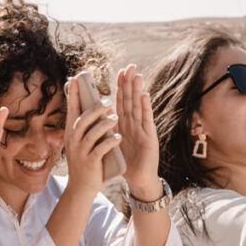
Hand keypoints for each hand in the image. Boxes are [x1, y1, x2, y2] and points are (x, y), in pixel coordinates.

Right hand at [63, 76, 120, 199]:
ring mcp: (80, 152)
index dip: (74, 94)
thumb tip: (93, 108)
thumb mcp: (81, 143)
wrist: (81, 188)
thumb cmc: (85, 162)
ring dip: (104, 124)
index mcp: (71, 133)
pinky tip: (118, 138)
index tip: (75, 78)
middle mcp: (73, 141)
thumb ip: (86, 127)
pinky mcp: (90, 163)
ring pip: (91, 134)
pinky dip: (110, 143)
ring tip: (116, 118)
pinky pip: (100, 150)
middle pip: (81, 120)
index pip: (71, 110)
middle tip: (108, 102)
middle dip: (94, 109)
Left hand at [115, 65, 160, 195]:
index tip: (120, 71)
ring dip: (137, 90)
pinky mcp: (149, 138)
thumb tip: (96, 116)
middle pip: (131, 100)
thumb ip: (108, 130)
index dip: (120, 87)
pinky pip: (146, 121)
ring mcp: (142, 129)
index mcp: (124, 125)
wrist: (139, 179)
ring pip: (138, 107)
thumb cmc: (126, 162)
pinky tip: (144, 95)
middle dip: (129, 84)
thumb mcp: (113, 143)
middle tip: (130, 66)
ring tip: (136, 75)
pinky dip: (145, 108)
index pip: (121, 102)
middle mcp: (134, 124)